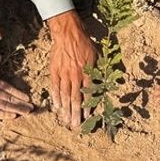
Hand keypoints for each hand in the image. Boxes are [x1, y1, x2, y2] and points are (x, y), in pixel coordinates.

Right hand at [0, 55, 34, 118]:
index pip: (10, 89)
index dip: (19, 94)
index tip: (28, 98)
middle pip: (11, 99)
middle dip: (22, 104)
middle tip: (31, 108)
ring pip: (6, 106)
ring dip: (17, 109)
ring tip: (27, 113)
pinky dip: (5, 115)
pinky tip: (13, 116)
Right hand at [48, 11, 96, 128]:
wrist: (68, 34)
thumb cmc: (84, 44)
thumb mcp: (96, 56)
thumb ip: (98, 71)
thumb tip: (104, 84)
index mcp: (87, 73)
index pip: (87, 95)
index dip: (87, 107)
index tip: (86, 118)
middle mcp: (75, 76)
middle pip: (75, 99)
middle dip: (75, 114)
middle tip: (75, 126)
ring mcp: (64, 74)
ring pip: (65, 95)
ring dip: (65, 109)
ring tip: (65, 120)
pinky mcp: (54, 71)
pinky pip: (55, 87)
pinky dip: (56, 97)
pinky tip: (57, 106)